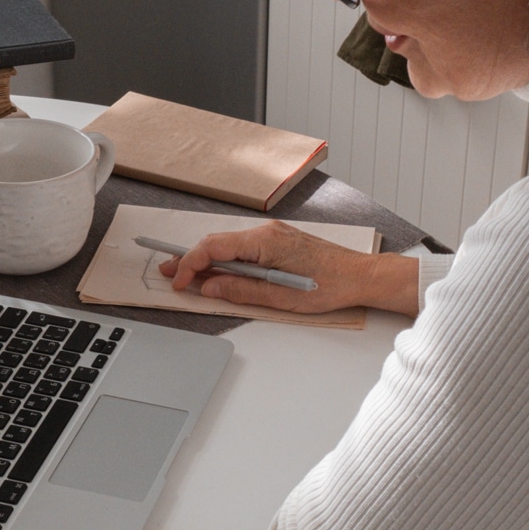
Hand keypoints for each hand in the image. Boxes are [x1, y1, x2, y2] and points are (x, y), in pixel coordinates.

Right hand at [158, 221, 418, 316]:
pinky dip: (226, 260)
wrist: (361, 276)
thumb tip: (210, 287)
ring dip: (207, 261)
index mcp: (265, 241)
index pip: (213, 246)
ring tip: (187, 275)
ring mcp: (273, 235)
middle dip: (190, 260)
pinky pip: (243, 248)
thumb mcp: (281, 297)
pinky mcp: (279, 242)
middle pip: (217, 243)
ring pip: (229, 245)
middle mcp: (266, 232)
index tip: (179, 281)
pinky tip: (218, 273)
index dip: (190, 263)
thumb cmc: (330, 285)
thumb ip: (242, 290)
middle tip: (167, 274)